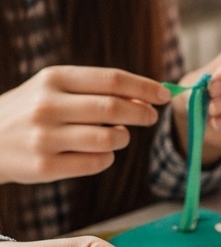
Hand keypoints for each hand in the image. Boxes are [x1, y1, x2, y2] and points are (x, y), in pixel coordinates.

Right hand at [0, 66, 169, 184]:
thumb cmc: (29, 111)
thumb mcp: (52, 89)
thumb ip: (94, 90)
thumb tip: (145, 96)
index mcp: (53, 78)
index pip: (111, 80)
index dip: (144, 87)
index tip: (165, 95)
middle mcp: (48, 106)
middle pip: (113, 109)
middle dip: (142, 113)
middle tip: (152, 117)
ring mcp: (45, 138)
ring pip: (107, 140)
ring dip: (123, 139)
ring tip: (119, 136)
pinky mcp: (44, 167)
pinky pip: (95, 164)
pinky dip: (107, 160)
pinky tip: (101, 155)